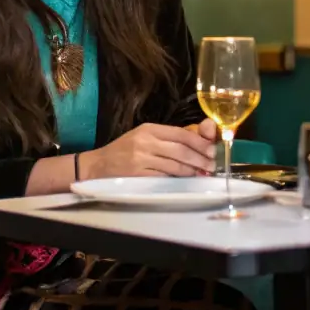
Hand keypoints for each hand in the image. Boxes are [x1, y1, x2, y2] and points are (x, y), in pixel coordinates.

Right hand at [81, 122, 216, 178]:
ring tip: (203, 173)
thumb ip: (166, 139)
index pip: (181, 133)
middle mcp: (145, 142)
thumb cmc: (124, 150)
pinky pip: (164, 177)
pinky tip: (186, 179)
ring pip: (175, 164)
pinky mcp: (137, 175)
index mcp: (149, 129)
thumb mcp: (143, 137)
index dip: (199, 142)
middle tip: (212, 164)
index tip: (212, 149)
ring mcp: (141, 159)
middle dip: (200, 158)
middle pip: (181, 150)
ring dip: (192, 170)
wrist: (98, 165)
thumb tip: (196, 144)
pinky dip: (178, 178)